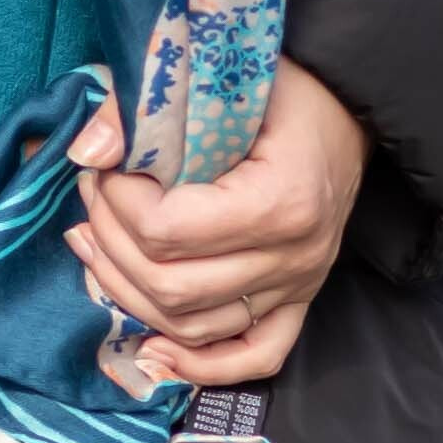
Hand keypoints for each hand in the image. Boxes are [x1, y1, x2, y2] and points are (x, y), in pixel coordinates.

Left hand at [65, 56, 369, 389]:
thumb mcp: (222, 78)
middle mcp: (294, 257)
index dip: (116, 203)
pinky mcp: (300, 301)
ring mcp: (300, 286)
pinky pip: (254, 357)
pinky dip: (201, 365)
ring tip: (98, 248)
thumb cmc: (288, 87)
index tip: (103, 168)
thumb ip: (150, 108)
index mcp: (280, 200)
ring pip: (193, 326)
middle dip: (111, 244)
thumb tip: (89, 148)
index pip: (167, 230)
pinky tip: (154, 347)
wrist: (352, 106)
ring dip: (130, 295)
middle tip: (92, 201)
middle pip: (170, 286)